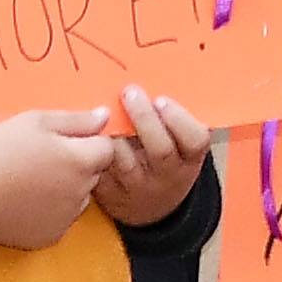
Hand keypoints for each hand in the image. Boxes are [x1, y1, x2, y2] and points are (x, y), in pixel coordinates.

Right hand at [0, 106, 128, 248]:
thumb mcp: (36, 121)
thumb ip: (76, 120)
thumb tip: (105, 117)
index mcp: (80, 161)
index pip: (107, 149)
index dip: (89, 141)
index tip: (64, 140)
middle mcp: (81, 192)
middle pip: (94, 174)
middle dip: (78, 164)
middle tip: (43, 157)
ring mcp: (67, 218)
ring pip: (79, 197)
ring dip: (66, 188)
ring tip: (32, 179)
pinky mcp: (51, 236)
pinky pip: (61, 218)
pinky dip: (51, 210)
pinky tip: (26, 200)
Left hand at [99, 88, 212, 225]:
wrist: (151, 208)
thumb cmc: (165, 161)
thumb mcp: (180, 146)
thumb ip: (173, 119)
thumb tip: (154, 73)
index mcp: (189, 160)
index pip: (195, 141)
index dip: (179, 120)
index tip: (162, 99)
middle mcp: (166, 176)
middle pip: (160, 150)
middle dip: (145, 119)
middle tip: (130, 93)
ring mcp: (137, 187)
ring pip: (123, 160)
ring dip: (112, 132)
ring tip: (102, 109)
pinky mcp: (109, 193)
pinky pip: (97, 168)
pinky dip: (90, 147)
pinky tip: (86, 128)